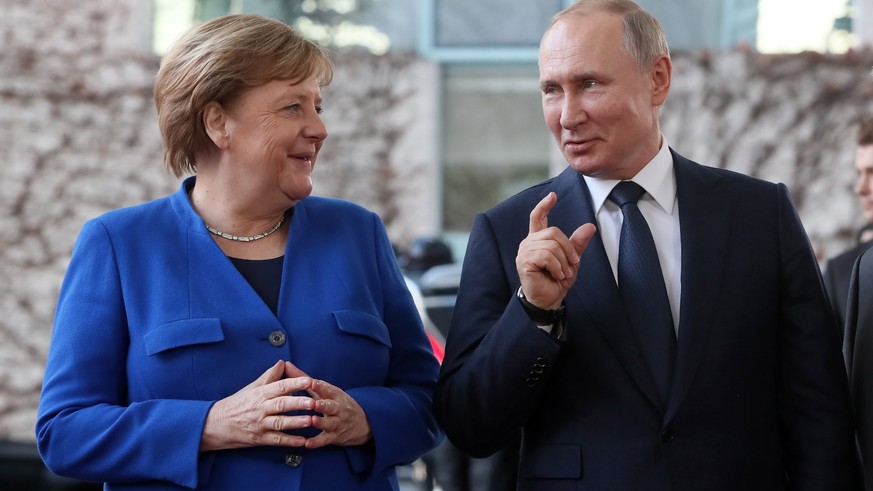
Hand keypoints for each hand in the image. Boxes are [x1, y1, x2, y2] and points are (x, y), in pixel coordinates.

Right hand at [200, 360, 315, 451]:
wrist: (214, 425)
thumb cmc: (236, 404)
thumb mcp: (251, 387)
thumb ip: (269, 376)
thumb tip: (282, 363)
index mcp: (260, 394)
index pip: (279, 386)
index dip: (294, 383)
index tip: (308, 380)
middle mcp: (260, 409)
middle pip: (282, 404)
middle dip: (298, 403)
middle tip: (313, 402)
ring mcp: (260, 424)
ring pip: (280, 423)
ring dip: (297, 422)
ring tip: (311, 420)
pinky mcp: (259, 439)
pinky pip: (277, 440)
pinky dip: (290, 441)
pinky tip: (303, 441)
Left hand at [284, 361, 372, 448]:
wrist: (362, 423)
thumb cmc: (337, 403)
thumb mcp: (325, 390)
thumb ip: (304, 379)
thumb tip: (286, 365)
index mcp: (334, 394)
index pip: (327, 389)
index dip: (319, 386)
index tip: (310, 382)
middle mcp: (337, 408)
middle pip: (331, 405)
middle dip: (322, 405)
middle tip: (313, 404)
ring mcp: (337, 423)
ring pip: (329, 422)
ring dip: (320, 422)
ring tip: (312, 421)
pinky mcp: (335, 436)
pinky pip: (325, 440)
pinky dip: (317, 442)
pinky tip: (307, 443)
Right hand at [516, 192, 595, 308]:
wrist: (548, 300)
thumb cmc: (556, 281)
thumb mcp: (571, 260)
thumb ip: (577, 243)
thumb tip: (589, 226)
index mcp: (538, 239)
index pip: (537, 217)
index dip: (544, 205)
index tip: (553, 196)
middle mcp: (529, 242)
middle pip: (553, 232)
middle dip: (568, 248)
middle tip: (572, 264)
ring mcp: (525, 252)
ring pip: (551, 245)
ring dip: (563, 261)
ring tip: (563, 273)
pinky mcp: (524, 262)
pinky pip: (546, 256)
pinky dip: (557, 266)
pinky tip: (556, 275)